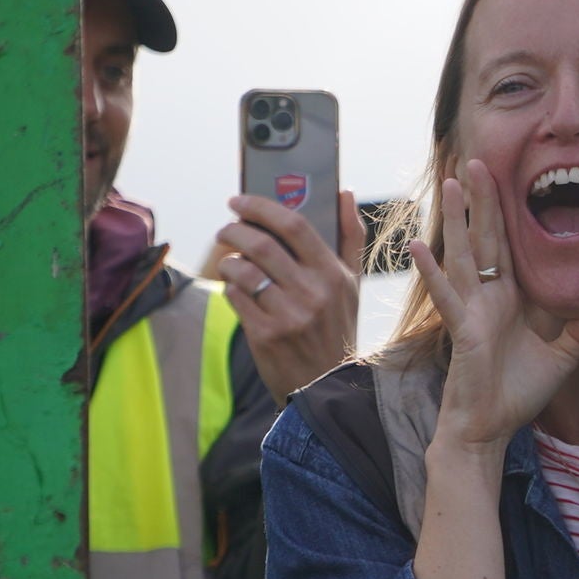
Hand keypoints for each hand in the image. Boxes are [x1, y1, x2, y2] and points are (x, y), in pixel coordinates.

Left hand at [212, 189, 363, 399]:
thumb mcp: (352, 283)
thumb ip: (350, 236)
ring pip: (243, 271)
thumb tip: (345, 193)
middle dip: (234, 231)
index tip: (239, 201)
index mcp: (332, 274)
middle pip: (261, 244)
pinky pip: (236, 297)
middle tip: (226, 229)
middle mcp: (312, 293)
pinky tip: (236, 289)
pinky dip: (230, 288)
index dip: (261, 207)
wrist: (327, 386)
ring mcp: (287, 315)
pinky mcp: (265, 335)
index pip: (294, 225)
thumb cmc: (337, 327)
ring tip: (231, 262)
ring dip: (229, 261)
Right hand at [416, 158, 578, 450]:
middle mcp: (487, 297)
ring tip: (450, 181)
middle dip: (482, 199)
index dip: (510, 213)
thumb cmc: (517, 394)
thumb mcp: (559, 358)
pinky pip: (447, 296)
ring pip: (464, 254)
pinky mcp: (461, 329)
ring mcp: (470, 310)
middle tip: (478, 159)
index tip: (511, 178)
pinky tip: (416, 247)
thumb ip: (577, 332)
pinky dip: (431, 272)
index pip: (512, 247)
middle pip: (486, 238)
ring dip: (457, 219)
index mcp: (510, 298)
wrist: (489, 429)